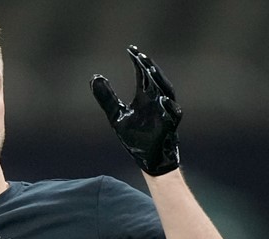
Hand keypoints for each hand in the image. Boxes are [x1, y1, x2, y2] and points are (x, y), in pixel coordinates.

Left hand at [90, 45, 182, 175]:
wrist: (147, 159)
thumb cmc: (135, 138)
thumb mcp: (116, 116)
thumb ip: (107, 98)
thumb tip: (95, 77)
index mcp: (145, 97)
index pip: (143, 75)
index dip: (138, 62)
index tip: (130, 49)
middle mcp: (157, 101)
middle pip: (155, 79)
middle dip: (148, 67)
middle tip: (139, 55)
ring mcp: (166, 113)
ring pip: (166, 92)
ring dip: (159, 80)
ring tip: (149, 69)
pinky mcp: (170, 126)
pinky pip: (173, 114)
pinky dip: (168, 106)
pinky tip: (160, 98)